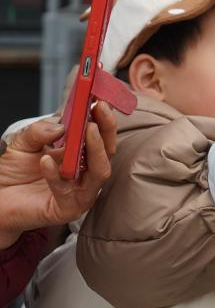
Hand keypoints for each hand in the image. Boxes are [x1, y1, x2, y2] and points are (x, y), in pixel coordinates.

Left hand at [0, 103, 115, 248]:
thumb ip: (38, 131)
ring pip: (100, 171)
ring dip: (96, 149)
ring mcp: (80, 191)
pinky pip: (67, 190)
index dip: (103, 118)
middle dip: (107, 129)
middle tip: (100, 109)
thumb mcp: (23, 143)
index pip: (100, 135)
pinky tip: (45, 160)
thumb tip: (61, 127)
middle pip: (108, 151)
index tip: (100, 99)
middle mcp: (85, 173)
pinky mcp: (68, 208)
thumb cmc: (14, 173)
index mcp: (80, 155)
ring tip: (87, 130)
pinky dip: (57, 174)